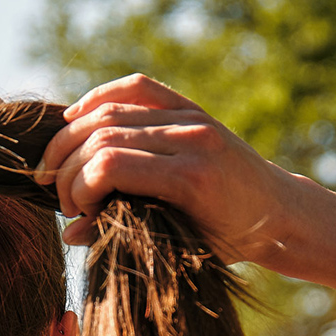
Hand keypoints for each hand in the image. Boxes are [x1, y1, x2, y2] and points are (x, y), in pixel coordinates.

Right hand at [35, 75, 298, 268]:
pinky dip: (99, 98)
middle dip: (70, 166)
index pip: (110, 165)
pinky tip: (75, 119)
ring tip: (60, 168)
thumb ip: (123, 238)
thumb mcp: (178, 248)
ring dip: (73, 138)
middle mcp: (191, 138)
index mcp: (191, 179)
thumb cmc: (227, 242)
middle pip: (104, 135)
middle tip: (61, 196)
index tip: (75, 213)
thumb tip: (69, 234)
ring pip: (112, 110)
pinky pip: (135, 87)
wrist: (276, 210)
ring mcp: (192, 117)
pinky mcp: (190, 106)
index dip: (80, 187)